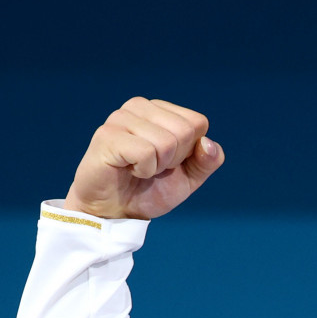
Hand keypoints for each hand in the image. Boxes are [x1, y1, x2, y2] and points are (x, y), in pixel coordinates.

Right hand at [63, 98, 224, 219]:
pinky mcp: (108, 135)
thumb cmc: (150, 189)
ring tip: (138, 168)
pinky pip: (146, 153)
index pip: (198, 123)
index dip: (190, 151)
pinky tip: (128, 169)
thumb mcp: (189, 178)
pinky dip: (143, 170)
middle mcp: (140, 106)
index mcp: (160, 110)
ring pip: (166, 142)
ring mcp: (121, 118)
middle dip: (175, 159)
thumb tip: (208, 143)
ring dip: (157, 166)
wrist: (116, 211)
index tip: (168, 161)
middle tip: (152, 166)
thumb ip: (207, 161)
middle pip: (185, 131)